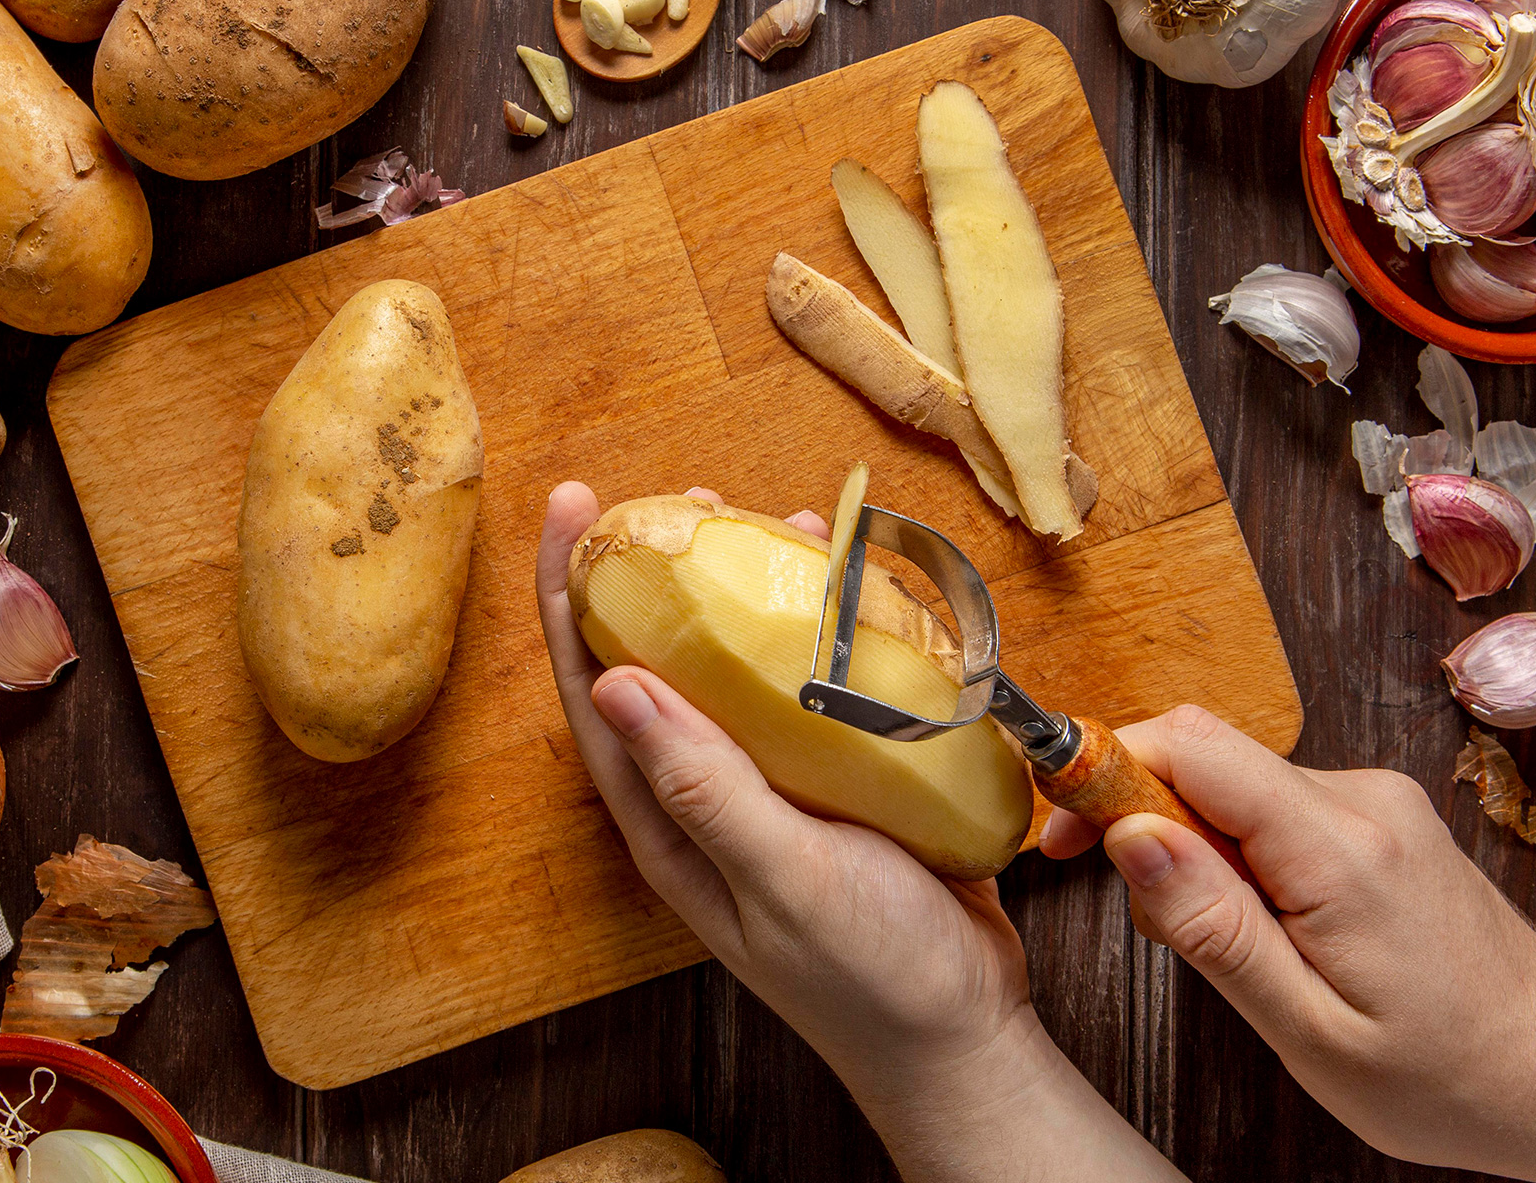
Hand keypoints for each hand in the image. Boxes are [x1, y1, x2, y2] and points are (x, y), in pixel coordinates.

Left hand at [537, 482, 1183, 1182]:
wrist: (965, 1036)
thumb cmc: (872, 977)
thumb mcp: (783, 880)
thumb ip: (702, 789)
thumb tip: (614, 685)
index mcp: (668, 821)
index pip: (596, 689)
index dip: (571, 596)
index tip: (571, 508)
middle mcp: (707, 793)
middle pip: (660, 661)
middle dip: (658, 572)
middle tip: (684, 499)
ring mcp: (772, 784)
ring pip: (739, 665)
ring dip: (744, 591)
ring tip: (763, 521)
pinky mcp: (835, 778)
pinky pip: (814, 684)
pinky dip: (824, 628)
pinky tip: (848, 585)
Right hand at [1041, 707, 1535, 1181]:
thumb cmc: (1442, 1074)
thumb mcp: (1306, 1029)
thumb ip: (1212, 927)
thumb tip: (1130, 836)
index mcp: (1340, 849)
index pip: (1192, 746)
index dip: (1106, 766)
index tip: (1058, 822)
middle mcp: (1360, 800)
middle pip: (1202, 756)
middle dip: (1137, 812)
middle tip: (1121, 899)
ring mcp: (1370, 800)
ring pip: (1228, 783)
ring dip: (1186, 842)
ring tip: (1215, 940)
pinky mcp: (1371, 815)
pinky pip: (1266, 804)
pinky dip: (1230, 850)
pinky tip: (1254, 923)